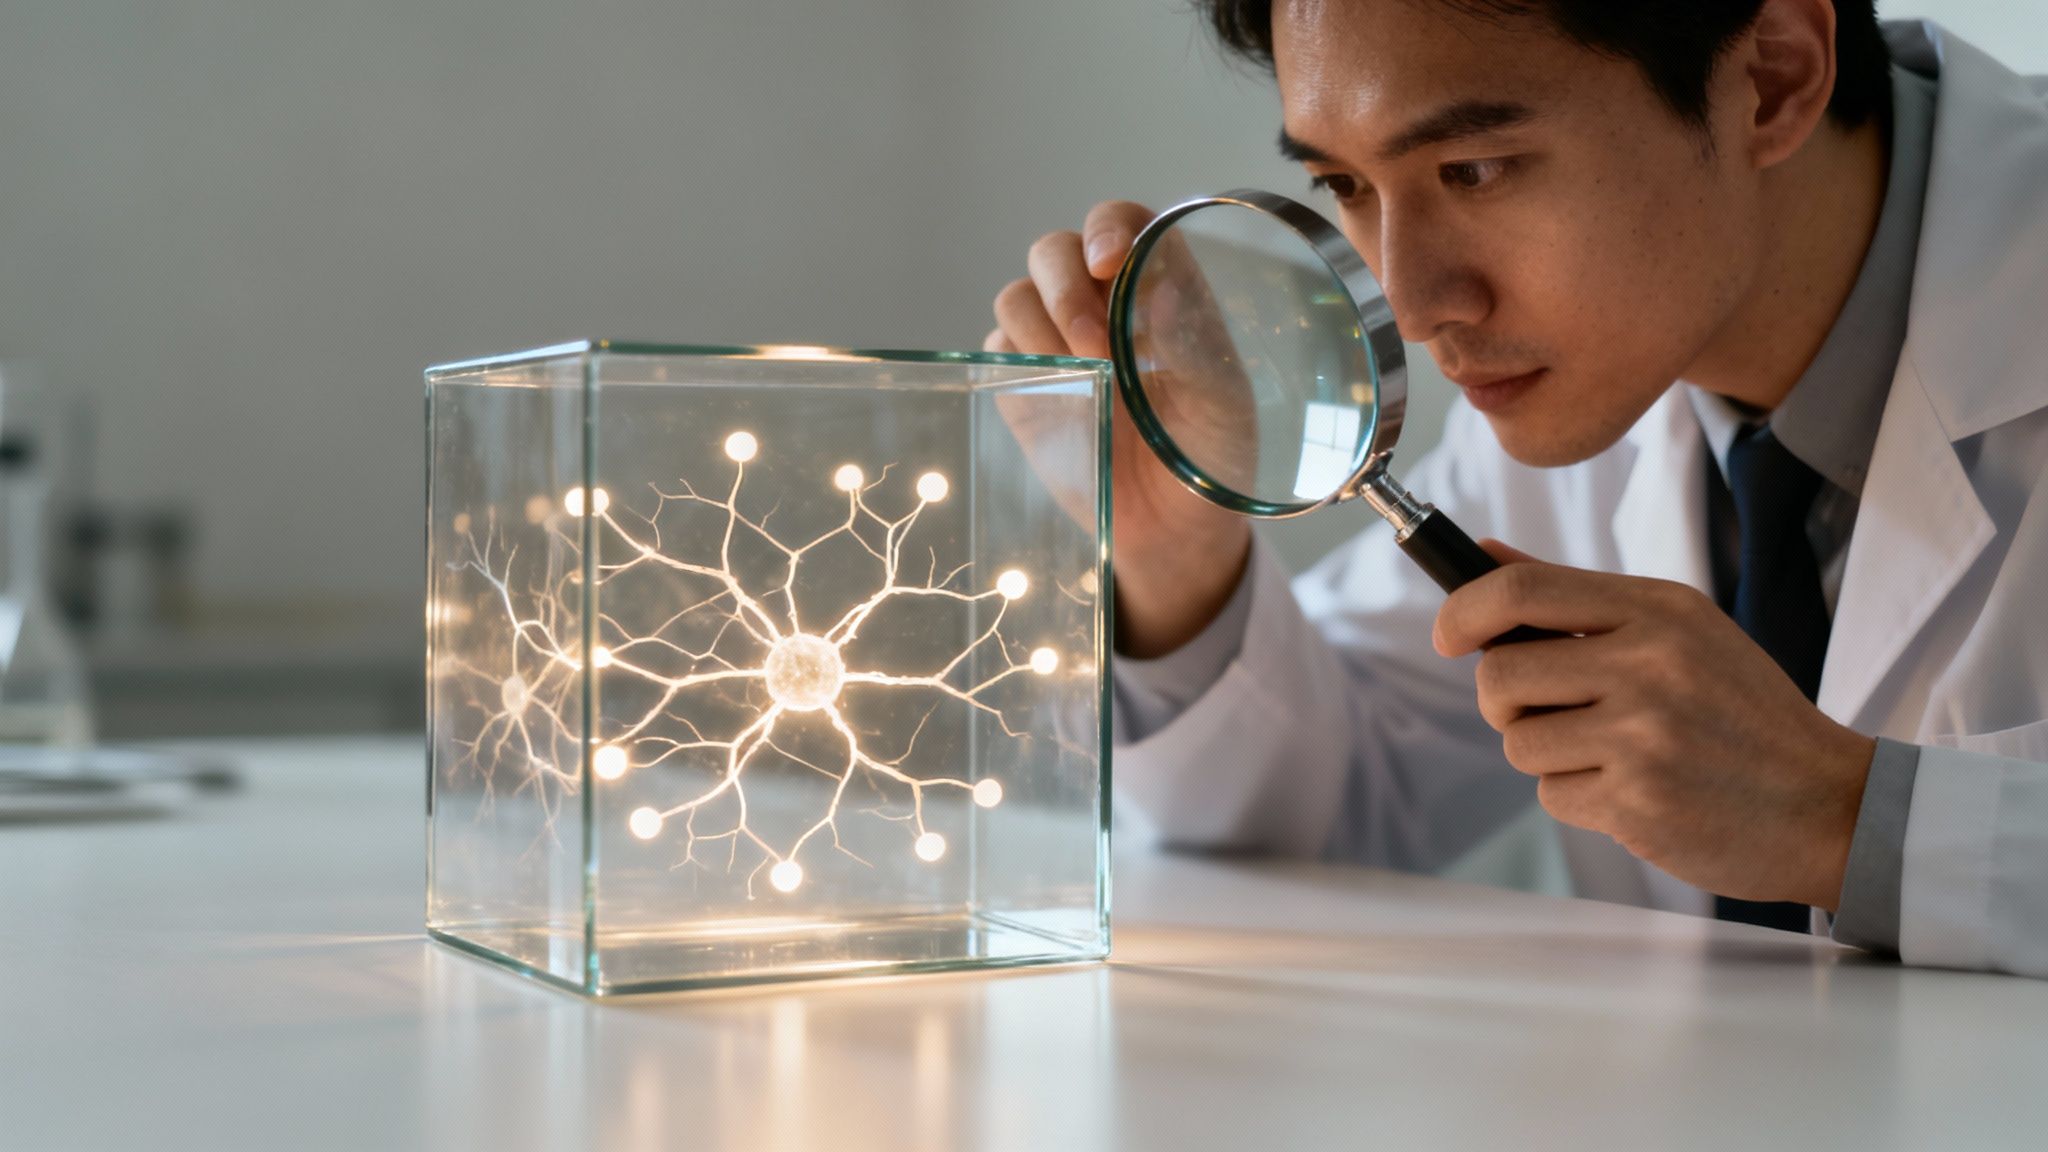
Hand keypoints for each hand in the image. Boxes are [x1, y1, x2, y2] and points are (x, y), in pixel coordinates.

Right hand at [986, 200, 1250, 657]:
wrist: (1174, 529)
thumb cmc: (1212, 454)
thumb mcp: (1223, 400)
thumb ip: (1194, 343)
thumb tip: (1163, 287)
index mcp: (1156, 283)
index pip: (1119, 223)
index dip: (1106, 229)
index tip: (1110, 265)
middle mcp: (1100, 302)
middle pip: (1054, 252)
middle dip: (1064, 288)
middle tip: (1093, 345)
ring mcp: (1055, 342)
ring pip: (1017, 297)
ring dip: (1040, 328)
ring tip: (1085, 378)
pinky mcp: (1023, 385)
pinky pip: (997, 352)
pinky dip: (1018, 366)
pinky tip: (1060, 399)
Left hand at [1432, 541, 1876, 910]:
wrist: (1828, 805)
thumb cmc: (1743, 715)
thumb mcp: (1679, 631)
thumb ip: (1576, 595)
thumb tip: (1485, 553)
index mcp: (1657, 611)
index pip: (1521, 590)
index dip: (1462, 611)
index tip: (1446, 635)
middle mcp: (1648, 665)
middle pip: (1499, 673)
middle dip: (1505, 701)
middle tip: (1549, 712)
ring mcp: (1643, 735)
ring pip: (1518, 741)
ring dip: (1549, 755)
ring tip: (1615, 754)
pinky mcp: (1637, 802)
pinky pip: (1551, 795)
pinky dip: (1580, 799)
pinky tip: (1637, 792)